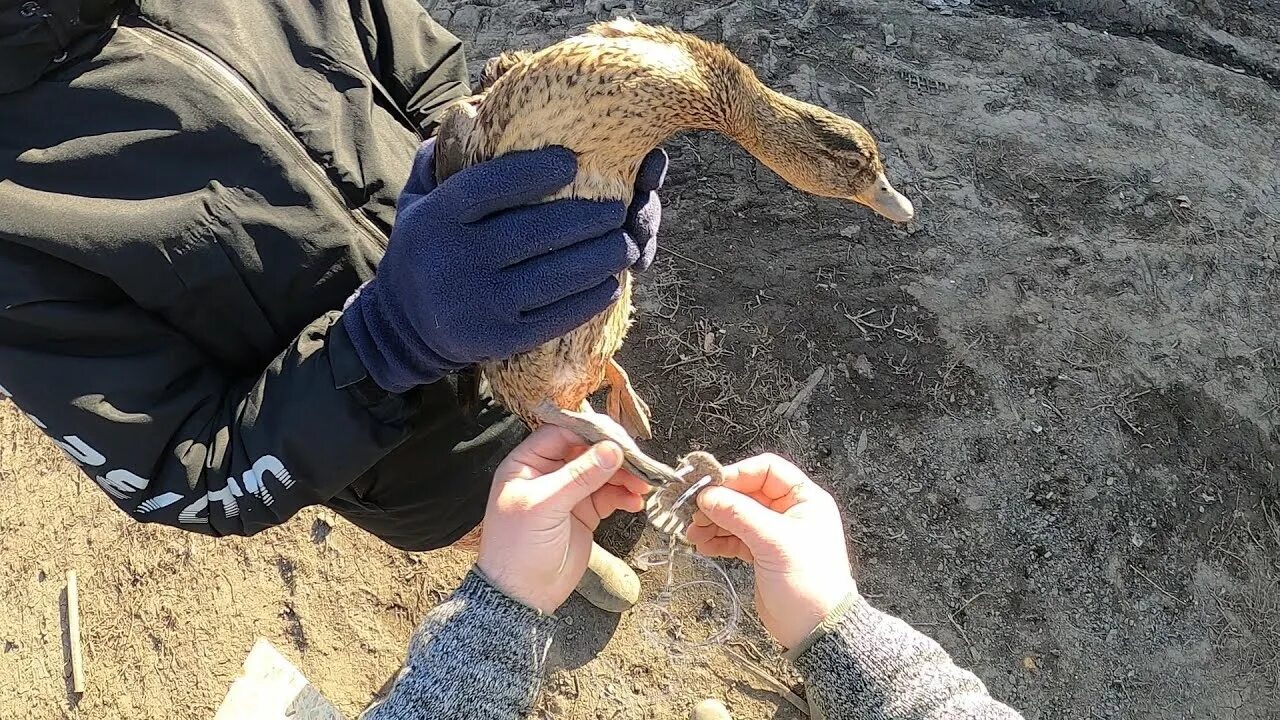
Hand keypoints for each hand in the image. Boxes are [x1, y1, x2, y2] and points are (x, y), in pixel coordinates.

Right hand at [343, 140, 667, 392]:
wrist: (403, 328)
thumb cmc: (426, 250)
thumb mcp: (415, 203)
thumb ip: (440, 161)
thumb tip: (474, 112)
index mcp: (437, 219)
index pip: (487, 187)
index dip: (532, 172)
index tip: (572, 161)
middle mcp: (455, 261)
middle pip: (534, 233)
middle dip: (587, 219)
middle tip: (618, 208)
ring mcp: (478, 304)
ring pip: (553, 277)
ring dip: (600, 259)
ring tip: (625, 244)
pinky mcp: (498, 339)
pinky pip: (554, 317)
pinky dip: (588, 300)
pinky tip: (609, 284)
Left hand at [477, 422, 650, 613]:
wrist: (524, 595)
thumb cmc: (519, 548)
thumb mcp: (545, 506)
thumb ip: (580, 477)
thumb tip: (612, 450)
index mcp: (527, 464)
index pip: (561, 433)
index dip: (590, 433)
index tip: (618, 438)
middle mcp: (548, 473)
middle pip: (587, 451)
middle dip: (613, 456)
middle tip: (638, 462)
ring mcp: (568, 493)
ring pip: (602, 473)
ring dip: (624, 477)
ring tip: (642, 486)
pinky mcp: (584, 513)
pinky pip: (609, 496)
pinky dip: (624, 496)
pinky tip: (636, 502)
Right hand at [686, 454, 854, 648]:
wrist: (815, 629)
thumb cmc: (809, 583)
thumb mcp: (774, 542)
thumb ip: (739, 514)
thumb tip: (707, 495)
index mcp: (804, 499)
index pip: (766, 470)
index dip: (736, 474)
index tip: (709, 486)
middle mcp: (789, 512)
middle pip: (745, 493)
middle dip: (718, 502)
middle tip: (693, 512)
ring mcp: (773, 533)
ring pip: (736, 516)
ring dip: (713, 522)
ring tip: (694, 534)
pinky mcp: (761, 554)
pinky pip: (734, 537)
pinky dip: (718, 540)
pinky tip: (704, 546)